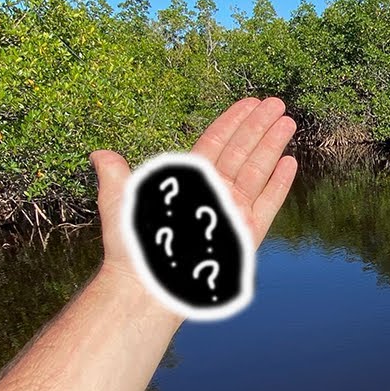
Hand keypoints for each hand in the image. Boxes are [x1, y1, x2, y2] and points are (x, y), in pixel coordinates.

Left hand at [90, 98, 297, 282]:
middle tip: (277, 103)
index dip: (233, 120)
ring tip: (288, 122)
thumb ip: (115, 175)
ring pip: (258, 170)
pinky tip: (290, 163)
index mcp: (188, 181)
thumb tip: (99, 154)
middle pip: (242, 150)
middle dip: (259, 125)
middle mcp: (213, 193)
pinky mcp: (246, 234)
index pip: (215, 142)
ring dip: (273, 145)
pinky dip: (279, 184)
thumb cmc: (131, 249)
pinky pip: (267, 203)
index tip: (250, 102)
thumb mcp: (118, 203)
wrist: (146, 288)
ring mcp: (231, 212)